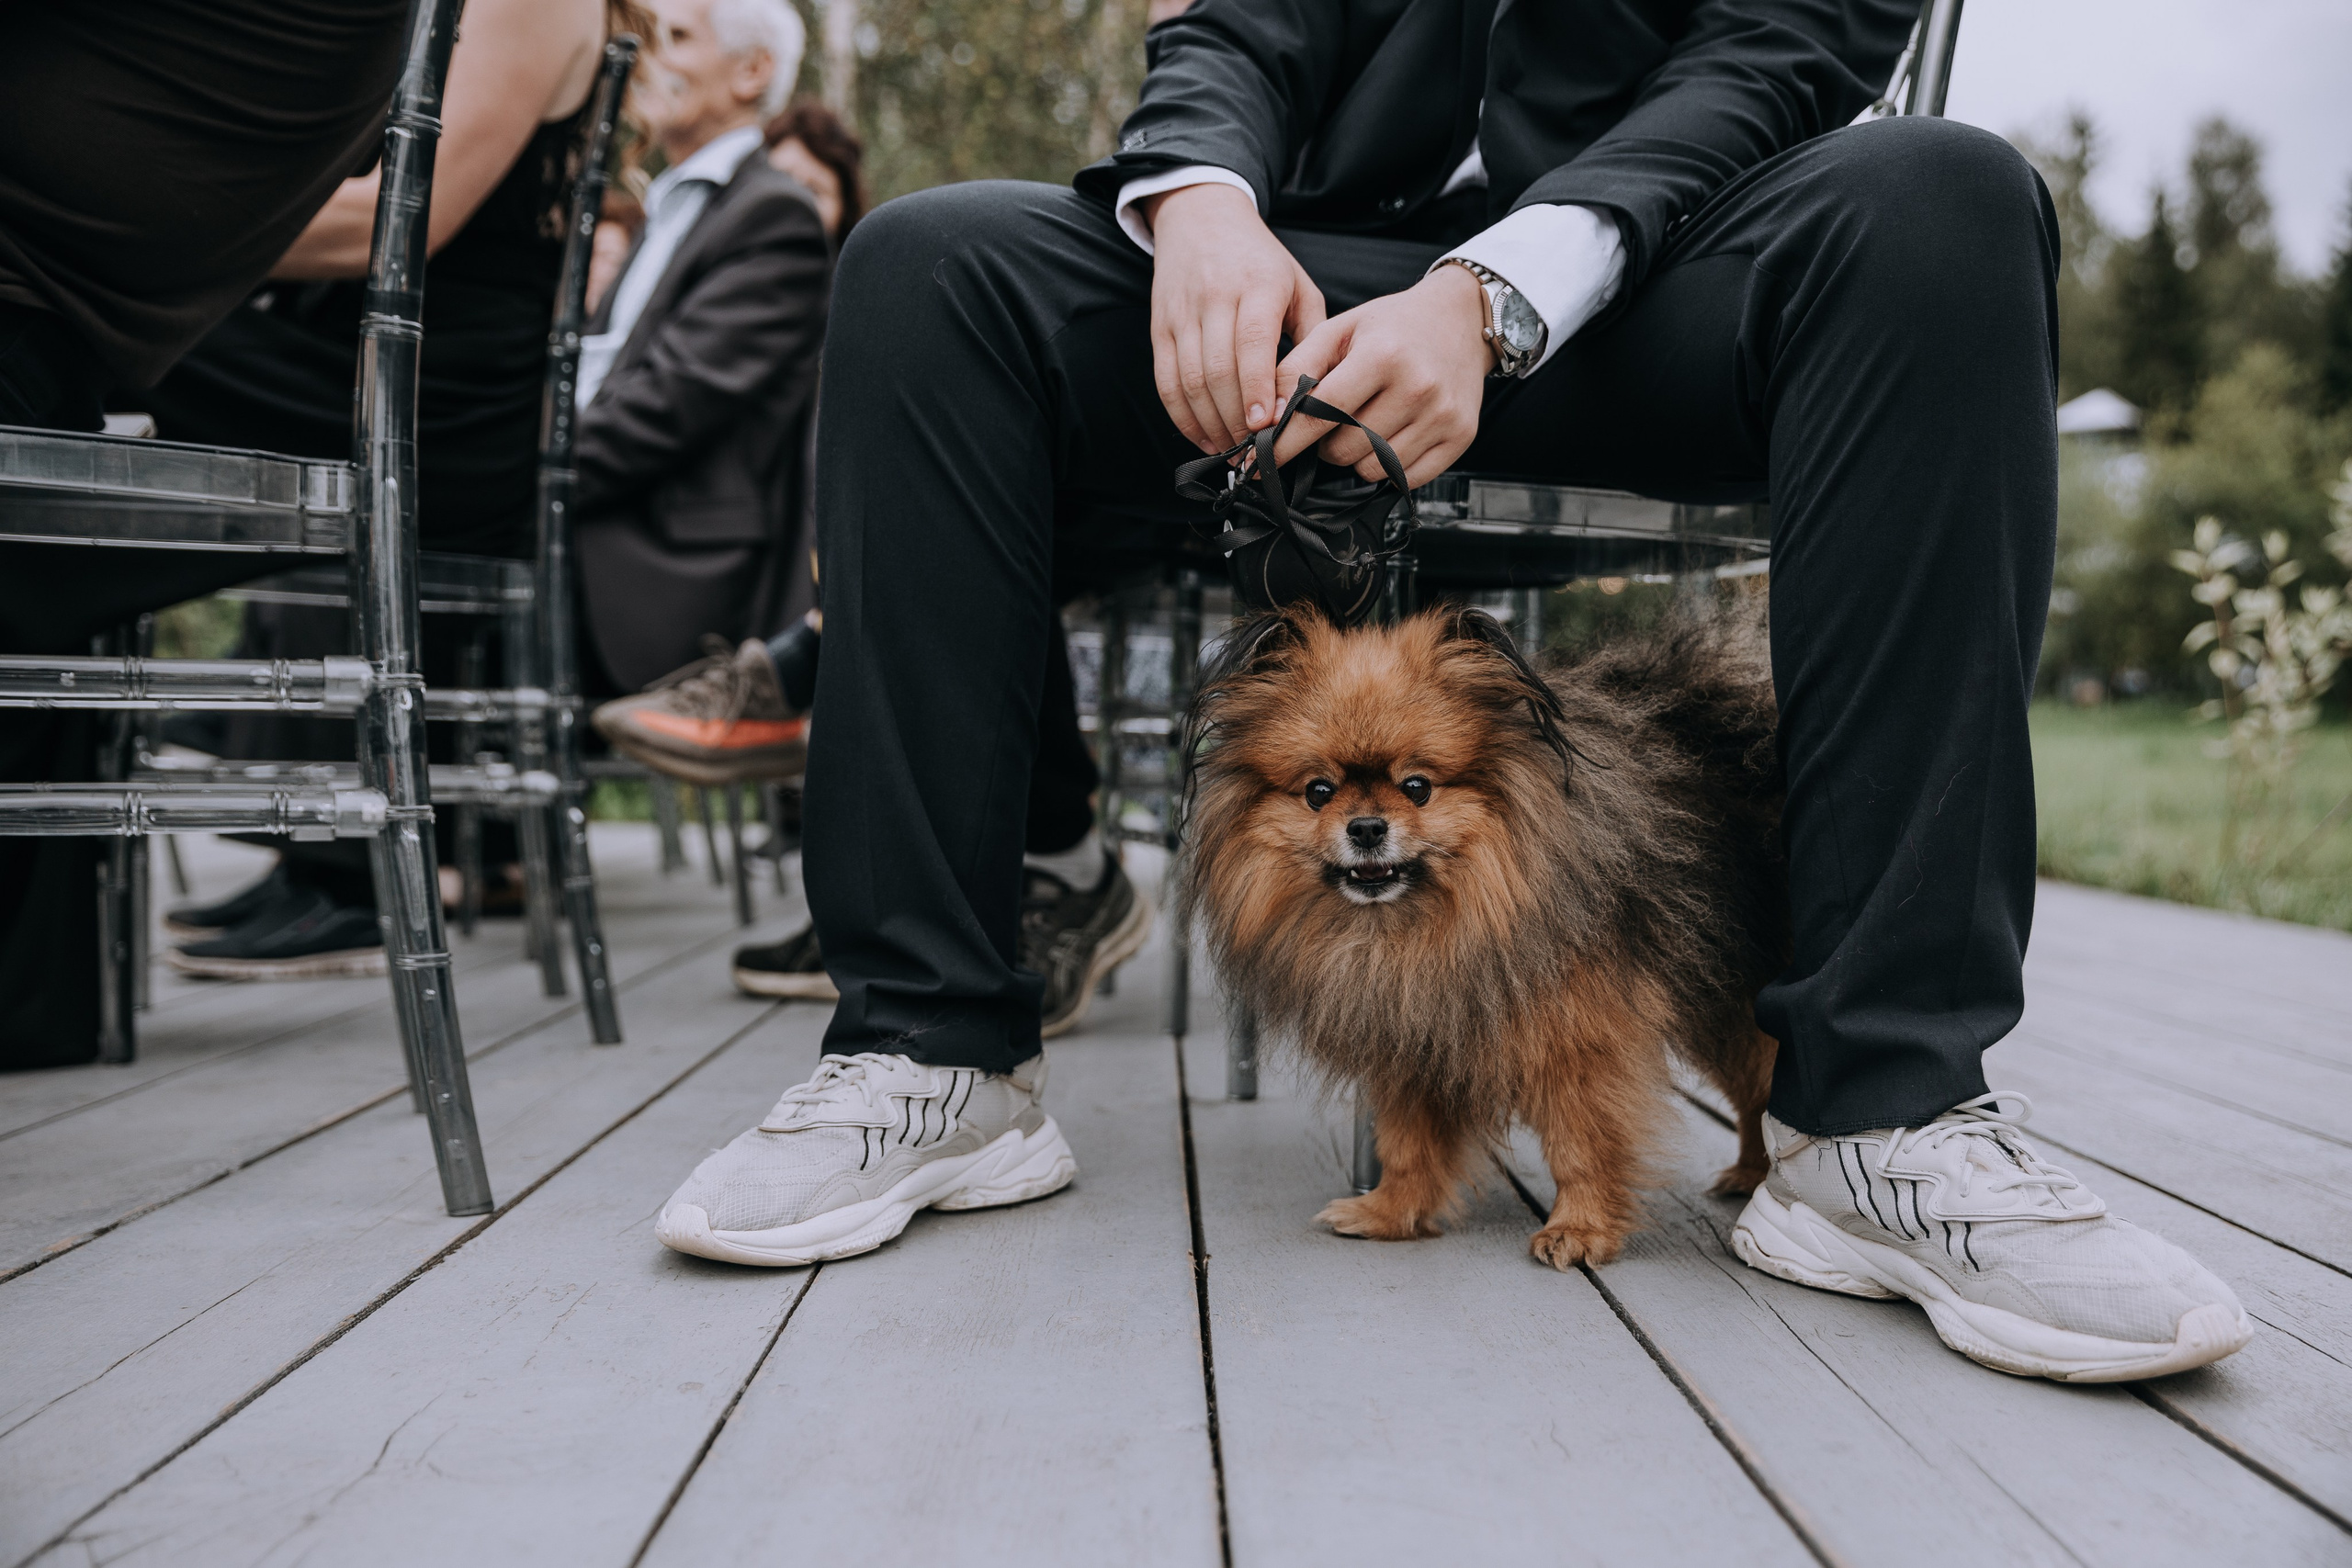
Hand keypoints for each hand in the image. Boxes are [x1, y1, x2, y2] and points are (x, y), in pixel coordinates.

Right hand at [1146, 183, 1327, 452]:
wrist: (1201, 216)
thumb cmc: (1260, 259)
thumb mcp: (1298, 285)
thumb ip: (1311, 336)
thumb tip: (1315, 395)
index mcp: (1257, 285)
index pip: (1251, 343)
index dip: (1257, 389)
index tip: (1266, 425)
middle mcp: (1215, 297)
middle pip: (1218, 370)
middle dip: (1235, 419)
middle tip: (1254, 451)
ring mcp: (1182, 313)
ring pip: (1189, 380)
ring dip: (1209, 424)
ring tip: (1232, 451)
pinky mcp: (1160, 327)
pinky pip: (1165, 381)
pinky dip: (1182, 417)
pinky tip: (1203, 437)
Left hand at [1271, 262, 1493, 487]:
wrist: (1462, 319)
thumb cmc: (1393, 325)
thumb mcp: (1340, 329)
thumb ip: (1296, 368)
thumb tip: (1267, 419)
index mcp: (1383, 355)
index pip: (1321, 414)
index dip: (1286, 441)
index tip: (1260, 462)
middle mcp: (1418, 387)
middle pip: (1344, 449)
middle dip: (1325, 444)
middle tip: (1334, 421)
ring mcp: (1443, 415)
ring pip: (1372, 469)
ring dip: (1356, 456)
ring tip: (1366, 424)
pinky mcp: (1461, 437)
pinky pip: (1405, 479)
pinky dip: (1388, 467)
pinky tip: (1391, 436)